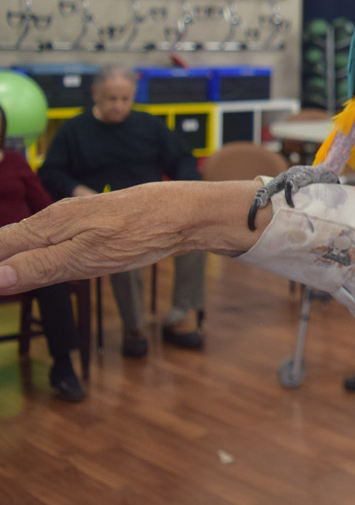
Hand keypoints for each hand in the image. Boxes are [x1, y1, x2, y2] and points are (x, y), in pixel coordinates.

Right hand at [0, 181, 264, 293]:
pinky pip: (50, 238)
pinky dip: (34, 253)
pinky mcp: (91, 222)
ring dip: (10, 258)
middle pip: (8, 243)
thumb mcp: (88, 258)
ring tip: (7, 280)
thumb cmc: (141, 233)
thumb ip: (40, 267)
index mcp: (47, 226)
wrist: (186, 213)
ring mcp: (73, 218)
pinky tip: (35, 263)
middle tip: (2, 290)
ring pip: (28, 239)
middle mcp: (54, 218)